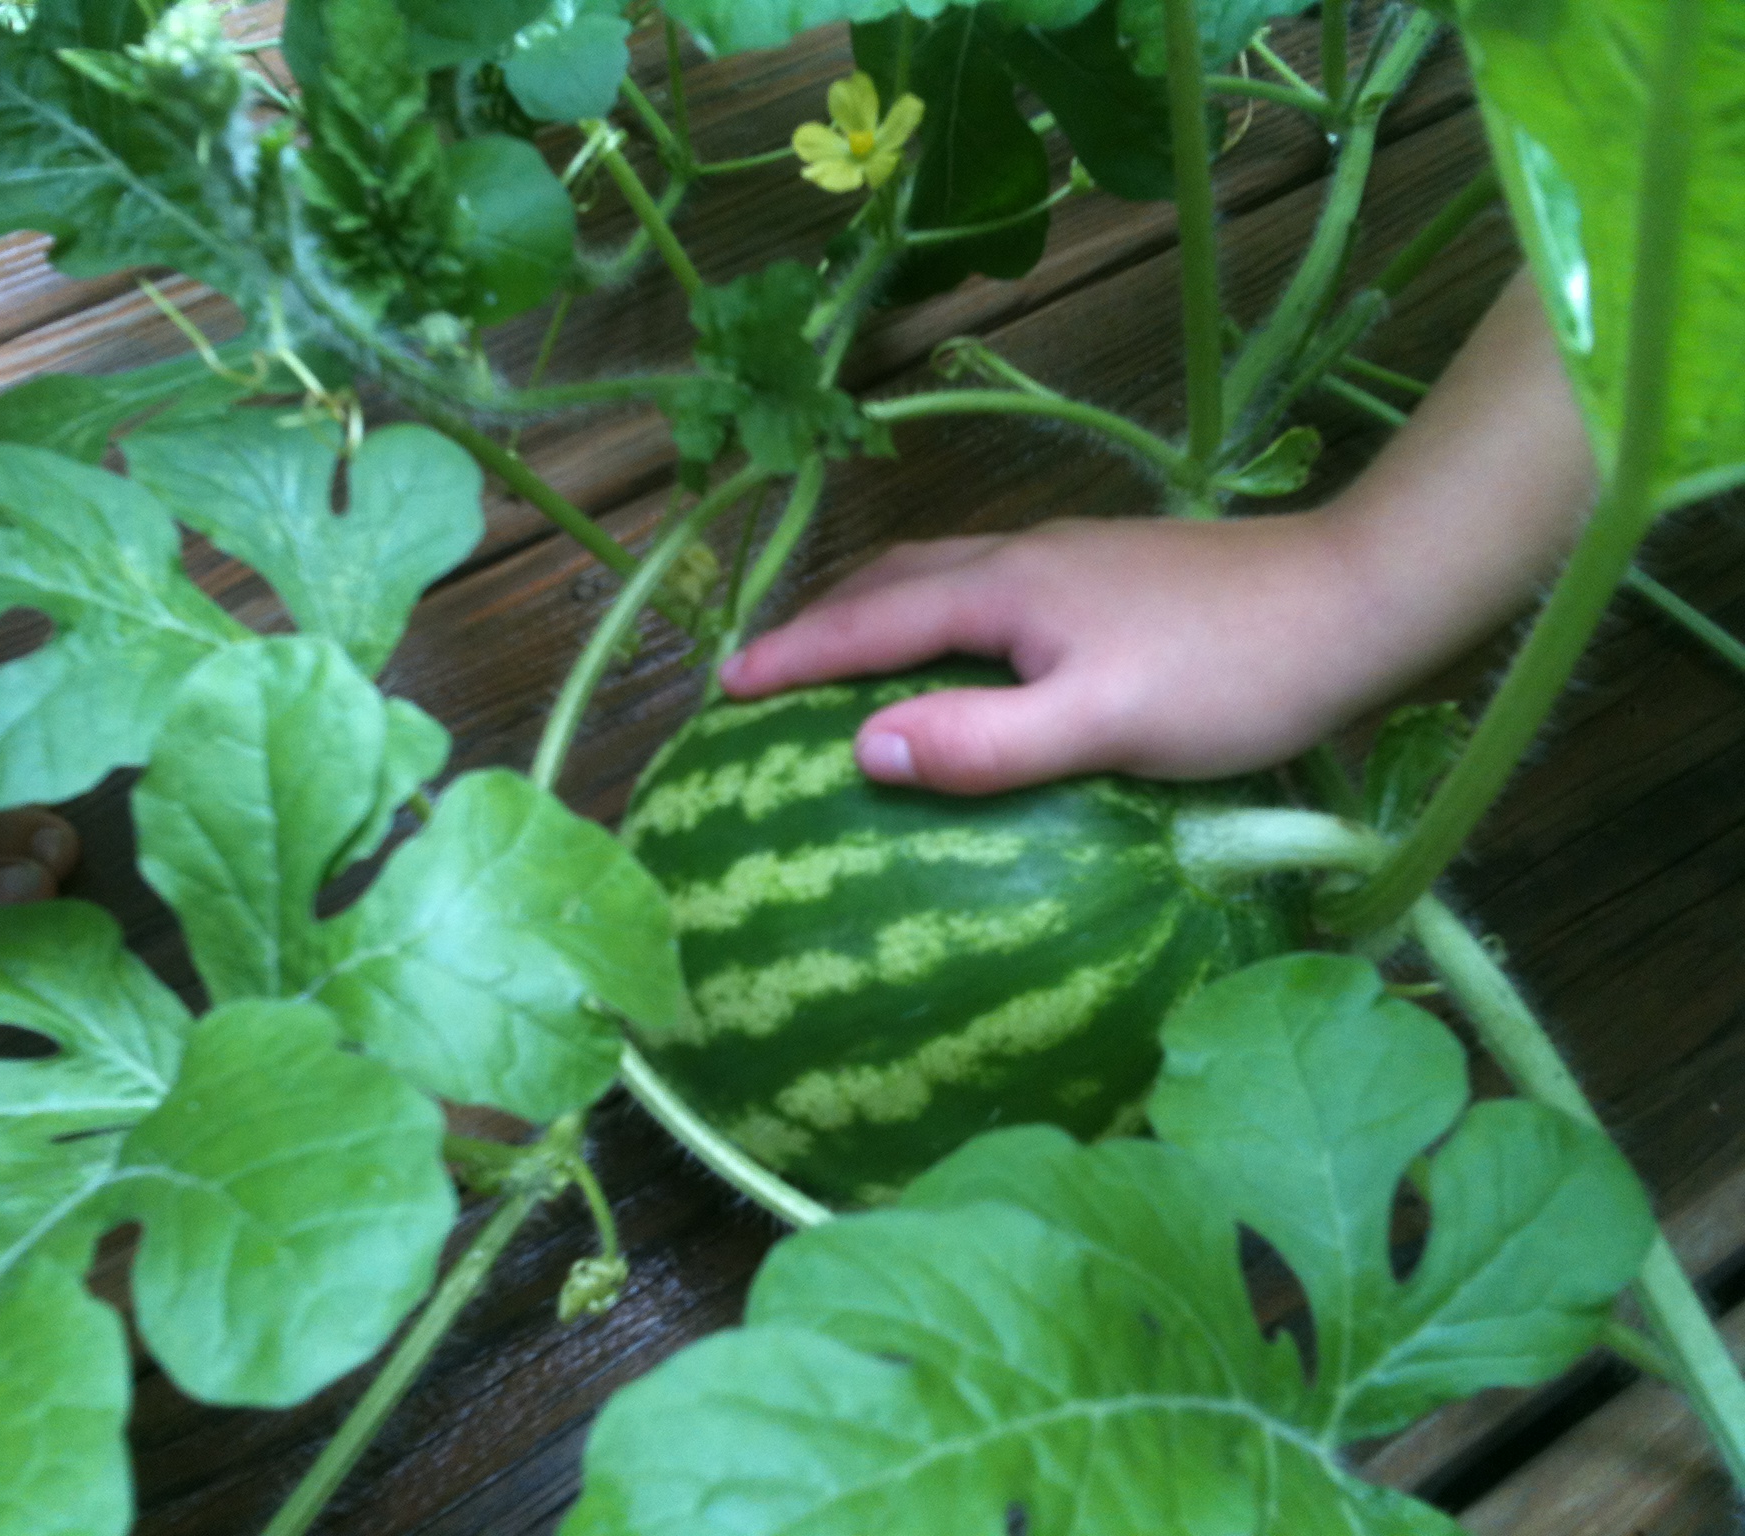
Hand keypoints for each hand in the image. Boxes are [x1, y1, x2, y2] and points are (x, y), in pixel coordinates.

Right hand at [719, 510, 1389, 792]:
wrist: (1361, 599)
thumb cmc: (1235, 674)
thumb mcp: (1101, 724)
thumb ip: (982, 740)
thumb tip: (860, 749)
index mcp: (1007, 588)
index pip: (870, 621)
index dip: (793, 653)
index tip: (722, 684)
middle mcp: (1025, 556)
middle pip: (894, 577)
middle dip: (820, 619)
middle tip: (764, 666)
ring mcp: (1072, 560)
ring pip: (942, 574)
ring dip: (876, 609)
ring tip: (841, 652)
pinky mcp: (1112, 575)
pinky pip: (986, 587)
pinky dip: (935, 614)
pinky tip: (966, 650)